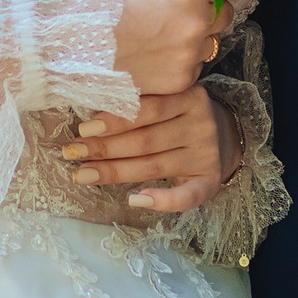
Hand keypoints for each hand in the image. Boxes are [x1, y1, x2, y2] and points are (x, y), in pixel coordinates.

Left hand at [60, 83, 241, 211]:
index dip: (114, 120)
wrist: (223, 135)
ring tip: (84, 174)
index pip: (148, 109)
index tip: (83, 128)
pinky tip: (135, 200)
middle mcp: (201, 124)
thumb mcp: (168, 98)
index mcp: (190, 97)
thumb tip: (89, 117)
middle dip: (106, 148)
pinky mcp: (210, 180)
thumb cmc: (179, 115)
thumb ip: (139, 101)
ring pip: (155, 166)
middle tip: (74, 153)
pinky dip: (162, 201)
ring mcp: (206, 154)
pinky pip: (186, 196)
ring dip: (116, 172)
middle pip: (146, 140)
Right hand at [112, 0, 246, 93]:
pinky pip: (193, 67)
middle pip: (226, 14)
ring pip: (211, 43)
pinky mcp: (181, 80)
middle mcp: (199, 21)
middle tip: (181, 11)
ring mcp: (191, 53)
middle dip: (210, 11)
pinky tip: (155, 56)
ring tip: (163, 36)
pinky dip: (181, 62)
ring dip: (196, 38)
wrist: (71, 41)